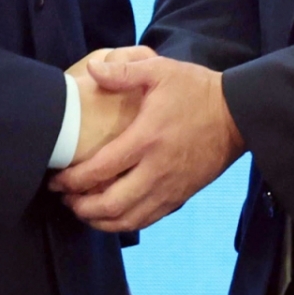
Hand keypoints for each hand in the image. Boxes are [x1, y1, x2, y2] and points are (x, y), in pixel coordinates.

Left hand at [51, 51, 245, 231]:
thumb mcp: (160, 71)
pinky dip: (124, 223)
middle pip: (110, 204)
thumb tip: (91, 71)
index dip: (72, 180)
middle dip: (81, 206)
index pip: (100, 170)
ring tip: (82, 211)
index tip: (56, 179)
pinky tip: (111, 215)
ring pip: (128, 219)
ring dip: (100, 220)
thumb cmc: (196, 91)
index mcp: (146, 139)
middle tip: (64, 198)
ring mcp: (170, 187)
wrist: (237, 115)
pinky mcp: (180, 196)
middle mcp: (156, 170)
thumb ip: (123, 72)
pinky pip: (147, 220)